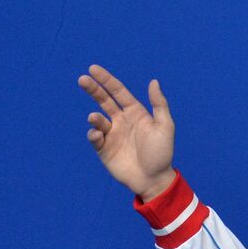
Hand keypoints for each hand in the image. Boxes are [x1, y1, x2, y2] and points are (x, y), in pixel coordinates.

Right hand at [78, 65, 176, 200]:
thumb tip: (153, 81)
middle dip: (93, 89)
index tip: (93, 69)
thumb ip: (159, 105)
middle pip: (103, 100)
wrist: (154, 180)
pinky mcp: (104, 149)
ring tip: (96, 119)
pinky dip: (94, 133)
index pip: (118, 92)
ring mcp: (112, 134)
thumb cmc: (161, 153)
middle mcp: (121, 121)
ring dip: (95, 117)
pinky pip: (94, 137)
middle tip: (82, 79)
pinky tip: (99, 135)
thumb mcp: (165, 127)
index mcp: (135, 113)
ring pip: (97, 119)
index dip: (106, 80)